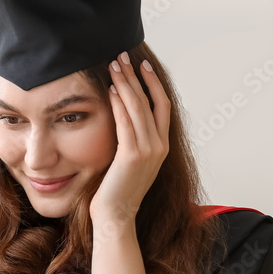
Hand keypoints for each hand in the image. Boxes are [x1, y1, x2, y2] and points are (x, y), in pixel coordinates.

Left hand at [89, 51, 170, 232]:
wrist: (116, 217)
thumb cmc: (116, 191)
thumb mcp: (128, 161)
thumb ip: (131, 140)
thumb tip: (122, 116)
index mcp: (162, 146)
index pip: (162, 106)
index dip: (153, 83)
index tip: (142, 66)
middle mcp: (160, 146)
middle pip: (150, 101)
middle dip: (136, 77)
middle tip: (123, 56)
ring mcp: (149, 151)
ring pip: (138, 108)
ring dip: (125, 84)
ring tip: (114, 65)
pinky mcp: (133, 156)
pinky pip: (126, 123)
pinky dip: (118, 104)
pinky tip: (109, 90)